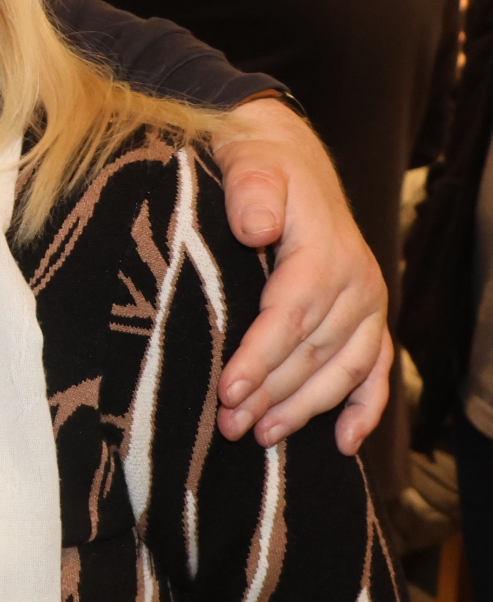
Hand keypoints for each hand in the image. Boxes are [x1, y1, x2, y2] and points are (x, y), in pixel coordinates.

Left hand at [212, 98, 388, 453]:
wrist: (287, 157)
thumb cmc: (259, 165)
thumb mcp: (250, 163)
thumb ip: (251, 192)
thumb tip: (254, 228)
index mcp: (324, 252)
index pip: (291, 315)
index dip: (260, 357)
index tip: (227, 391)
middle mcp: (356, 282)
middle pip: (314, 352)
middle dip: (271, 395)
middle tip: (229, 426)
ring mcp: (367, 303)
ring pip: (343, 369)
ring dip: (305, 409)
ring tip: (262, 437)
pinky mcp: (368, 317)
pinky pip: (376, 369)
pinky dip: (364, 409)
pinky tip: (343, 444)